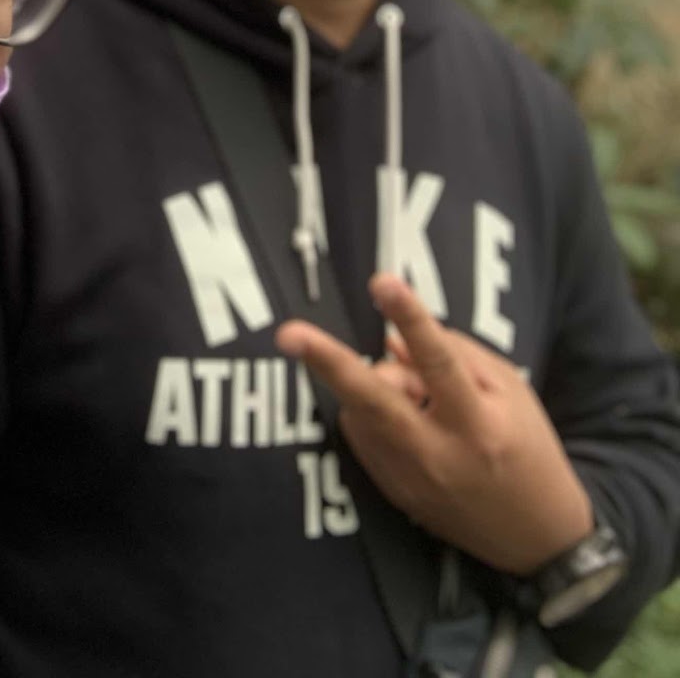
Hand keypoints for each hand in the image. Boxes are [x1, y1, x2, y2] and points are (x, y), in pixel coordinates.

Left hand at [276, 274, 593, 575]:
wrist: (535, 539)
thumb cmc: (527, 450)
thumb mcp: (509, 392)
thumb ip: (455, 355)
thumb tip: (394, 336)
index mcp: (477, 423)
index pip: (438, 360)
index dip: (409, 318)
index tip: (383, 283)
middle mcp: (437, 454)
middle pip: (373, 399)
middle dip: (328, 362)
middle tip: (287, 334)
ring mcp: (408, 479)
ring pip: (361, 409)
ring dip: (376, 385)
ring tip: (420, 396)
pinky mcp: (391, 492)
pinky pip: (362, 433)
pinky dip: (374, 412)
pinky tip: (409, 418)